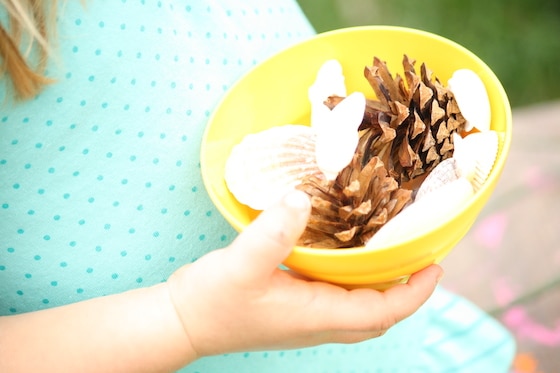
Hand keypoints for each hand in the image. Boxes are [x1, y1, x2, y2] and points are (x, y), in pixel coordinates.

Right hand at [167, 190, 442, 358]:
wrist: (182, 320)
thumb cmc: (211, 301)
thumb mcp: (241, 264)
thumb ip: (272, 232)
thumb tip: (301, 198)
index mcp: (316, 315)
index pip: (382, 312)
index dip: (414, 293)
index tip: (434, 266)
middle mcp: (316, 321)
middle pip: (377, 315)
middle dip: (405, 293)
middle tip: (419, 260)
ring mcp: (304, 318)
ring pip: (358, 309)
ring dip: (381, 287)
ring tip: (392, 254)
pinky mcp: (292, 308)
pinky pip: (336, 299)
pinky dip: (353, 282)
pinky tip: (345, 255)